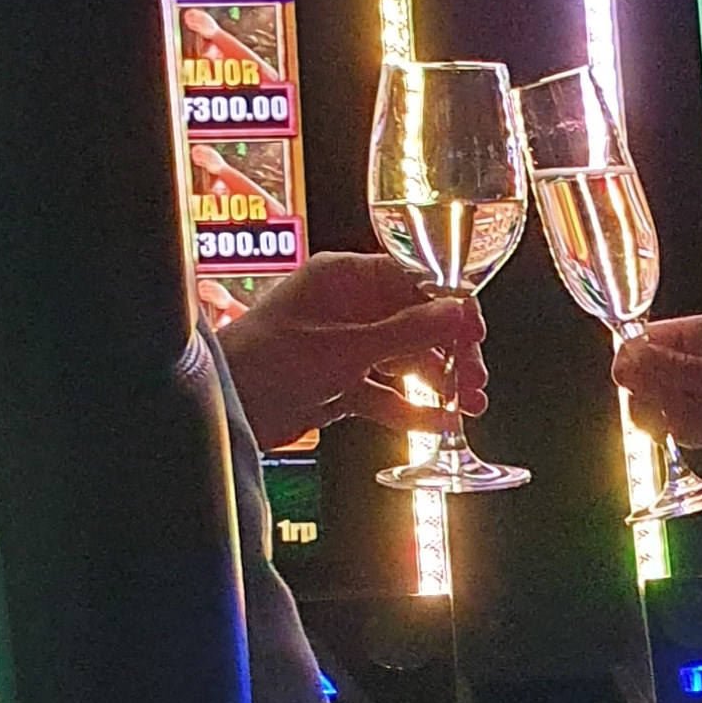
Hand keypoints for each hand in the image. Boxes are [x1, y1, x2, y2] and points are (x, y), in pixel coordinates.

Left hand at [215, 255, 488, 453]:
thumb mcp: (348, 348)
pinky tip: (440, 423)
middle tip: (476, 378)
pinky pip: (384, 391)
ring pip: (403, 360)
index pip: (414, 280)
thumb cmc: (269, 361)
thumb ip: (409, 332)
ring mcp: (343, 346)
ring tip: (469, 405)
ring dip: (437, 382)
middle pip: (415, 323)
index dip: (450, 306)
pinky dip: (411, 407)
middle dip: (449, 352)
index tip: (476, 333)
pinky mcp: (338, 383)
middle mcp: (346, 308)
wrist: (225, 408)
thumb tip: (460, 313)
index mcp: (344, 279)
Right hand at [615, 316, 701, 475]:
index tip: (646, 388)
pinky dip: (692, 435)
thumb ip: (677, 371)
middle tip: (684, 406)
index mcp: (699, 334)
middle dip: (653, 400)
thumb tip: (627, 359)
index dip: (635, 368)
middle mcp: (696, 360)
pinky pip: (681, 427)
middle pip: (643, 379)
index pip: (641, 343)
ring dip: (674, 421)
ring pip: (659, 408)